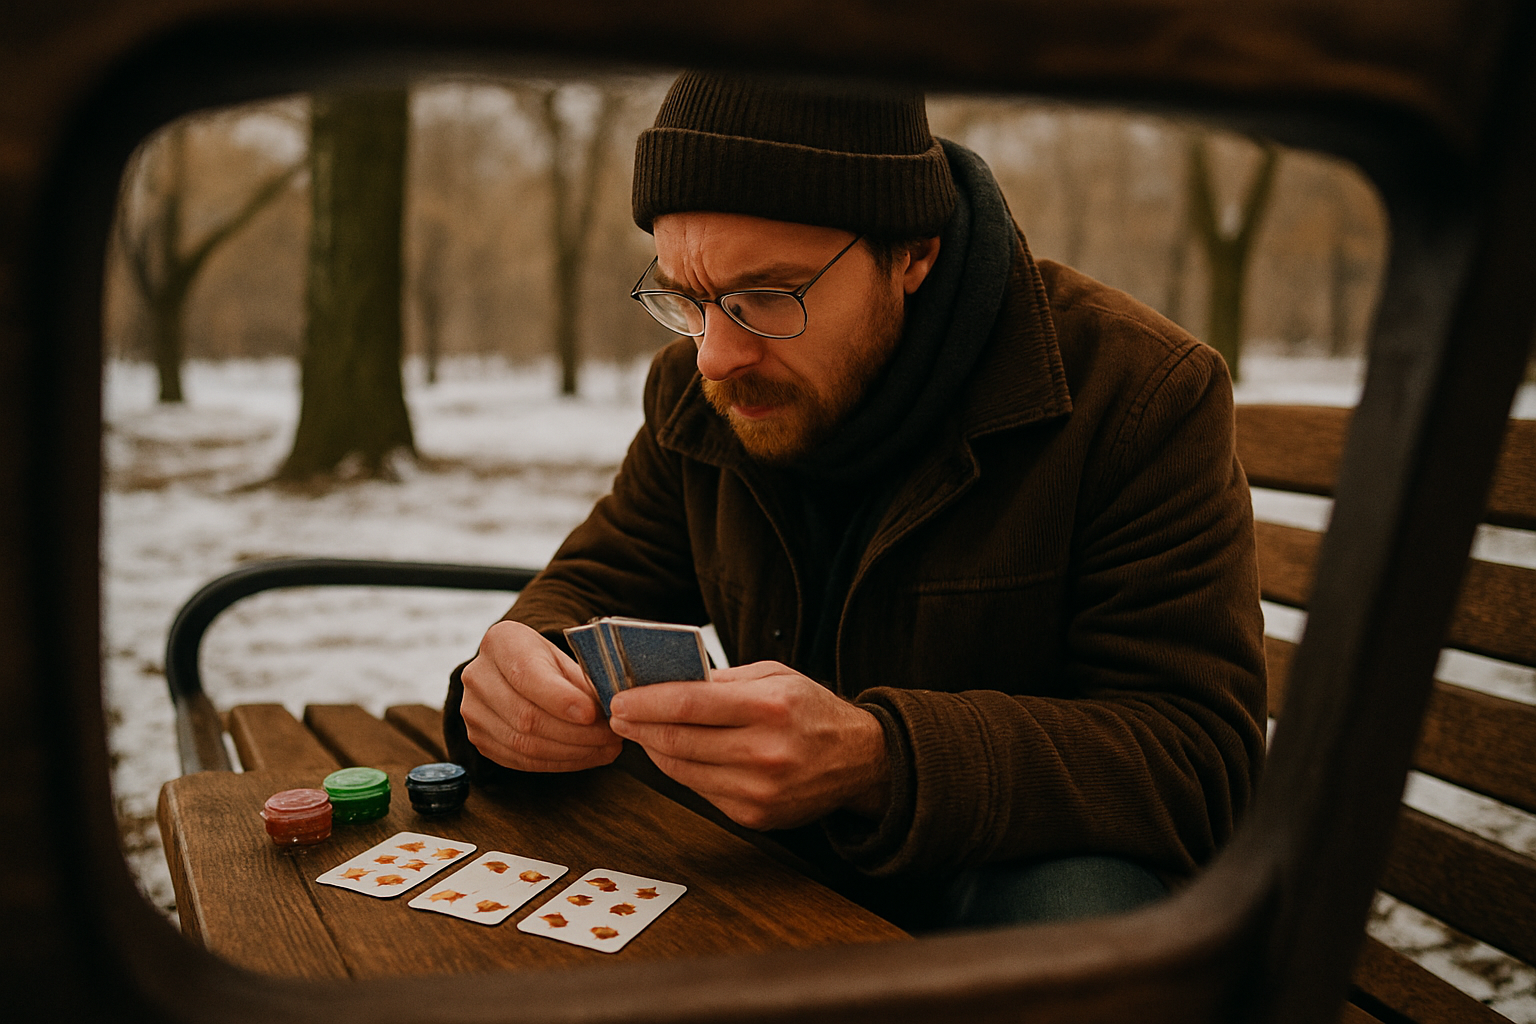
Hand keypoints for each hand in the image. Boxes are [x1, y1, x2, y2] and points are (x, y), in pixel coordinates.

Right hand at [460, 620, 621, 771]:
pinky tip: (586, 757)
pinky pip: (521, 760)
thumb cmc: (547, 661)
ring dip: (572, 752)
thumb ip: (583, 681)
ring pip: (523, 743)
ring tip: (605, 749)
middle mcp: (477, 675)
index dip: (560, 699)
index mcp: (500, 642)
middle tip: (611, 737)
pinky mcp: (479, 739)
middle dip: (575, 733)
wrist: (512, 671)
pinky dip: (559, 762)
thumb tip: (611, 711)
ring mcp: (473, 711)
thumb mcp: (565, 658)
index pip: (527, 674)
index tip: (592, 713)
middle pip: (525, 715)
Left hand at [607, 661, 889, 829]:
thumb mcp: (775, 677)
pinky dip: (681, 771)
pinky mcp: (755, 817)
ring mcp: (760, 790)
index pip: (690, 704)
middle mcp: (766, 752)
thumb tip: (665, 680)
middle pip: (680, 740)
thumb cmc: (811, 710)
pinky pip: (701, 791)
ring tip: (640, 732)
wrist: (859, 760)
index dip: (647, 702)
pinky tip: (673, 754)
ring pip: (684, 770)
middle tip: (619, 715)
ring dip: (654, 750)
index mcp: (771, 707)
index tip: (620, 698)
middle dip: (640, 726)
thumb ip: (723, 681)